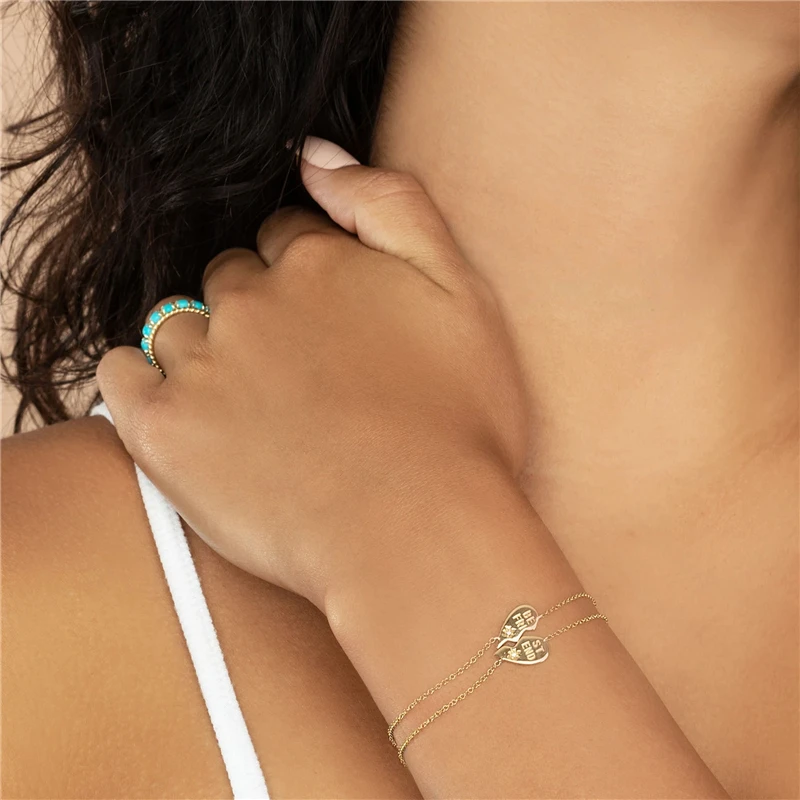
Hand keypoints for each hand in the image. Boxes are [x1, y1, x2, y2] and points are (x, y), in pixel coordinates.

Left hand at [97, 137, 527, 608]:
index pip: (288, 240)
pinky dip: (142, 380)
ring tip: (251, 407)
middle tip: (298, 376)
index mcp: (320, 263)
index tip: (331, 326)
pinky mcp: (164, 430)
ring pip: (177, 325)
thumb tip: (315, 154)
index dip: (311, 277)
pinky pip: (122, 375)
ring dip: (204, 349)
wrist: (419, 533)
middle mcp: (251, 301)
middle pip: (231, 280)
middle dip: (259, 312)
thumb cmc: (459, 424)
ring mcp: (202, 363)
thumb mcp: (463, 290)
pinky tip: (181, 406)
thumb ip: (391, 205)